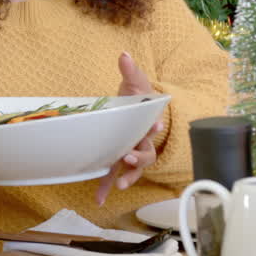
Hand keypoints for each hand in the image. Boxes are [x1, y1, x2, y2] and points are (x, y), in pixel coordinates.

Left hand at [97, 52, 162, 204]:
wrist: (133, 107)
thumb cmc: (137, 95)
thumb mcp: (134, 80)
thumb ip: (130, 69)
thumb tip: (124, 55)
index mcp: (147, 120)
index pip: (153, 123)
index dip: (154, 124)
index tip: (156, 122)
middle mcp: (142, 140)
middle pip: (147, 151)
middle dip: (141, 156)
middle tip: (132, 157)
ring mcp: (130, 152)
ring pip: (134, 168)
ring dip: (129, 176)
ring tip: (120, 185)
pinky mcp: (117, 159)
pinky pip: (113, 175)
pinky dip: (105, 187)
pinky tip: (98, 200)